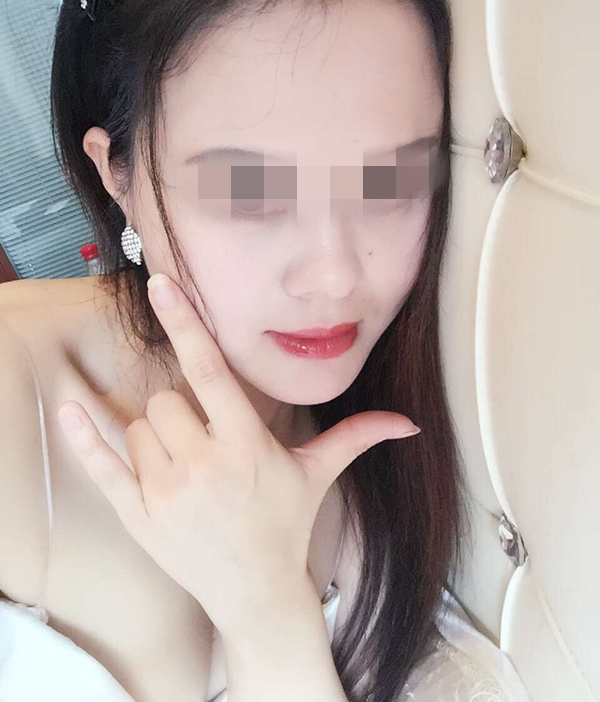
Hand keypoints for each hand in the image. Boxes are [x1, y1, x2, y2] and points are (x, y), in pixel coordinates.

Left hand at [57, 272, 420, 637]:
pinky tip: (68, 406)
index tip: (161, 283)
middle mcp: (203, 466)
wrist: (255, 592)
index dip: (185, 324)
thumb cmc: (285, 523)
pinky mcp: (138, 516)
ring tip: (185, 464)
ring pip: (138, 428)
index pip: (209, 372)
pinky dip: (83, 436)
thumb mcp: (318, 475)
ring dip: (155, 435)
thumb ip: (357, 437)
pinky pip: (101, 467)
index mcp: (246, 446)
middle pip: (165, 401)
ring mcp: (165, 493)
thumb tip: (409, 423)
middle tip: (203, 440)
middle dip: (180, 411)